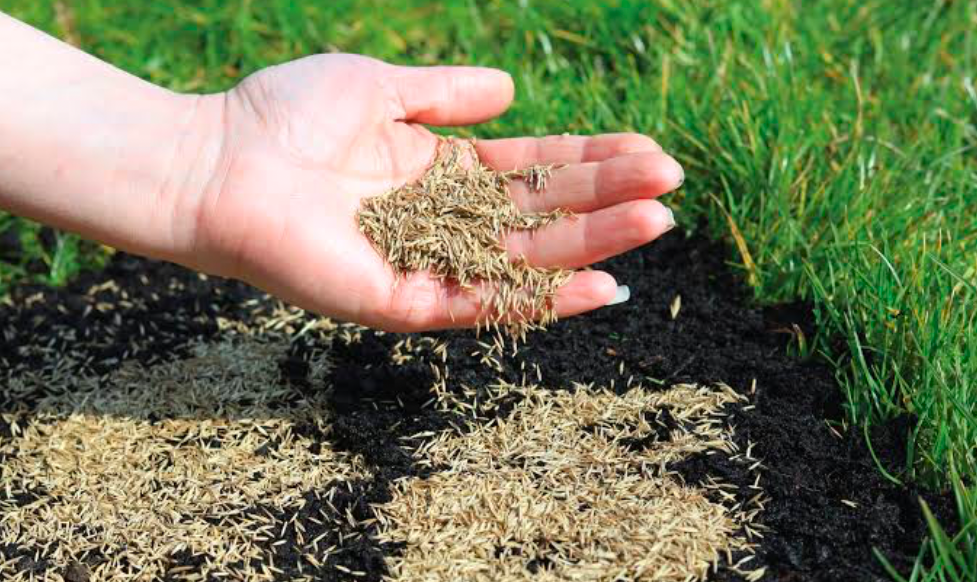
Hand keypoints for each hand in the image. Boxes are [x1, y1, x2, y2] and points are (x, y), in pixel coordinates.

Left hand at [185, 54, 682, 331]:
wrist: (214, 162)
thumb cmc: (283, 116)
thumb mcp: (377, 87)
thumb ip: (444, 94)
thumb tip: (512, 89)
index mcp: (438, 173)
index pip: (531, 169)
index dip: (588, 160)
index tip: (646, 151)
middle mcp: (441, 223)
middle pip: (541, 213)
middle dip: (606, 197)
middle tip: (672, 183)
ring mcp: (426, 265)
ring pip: (525, 258)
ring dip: (593, 243)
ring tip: (656, 223)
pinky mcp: (404, 301)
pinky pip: (484, 303)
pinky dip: (543, 297)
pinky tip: (600, 283)